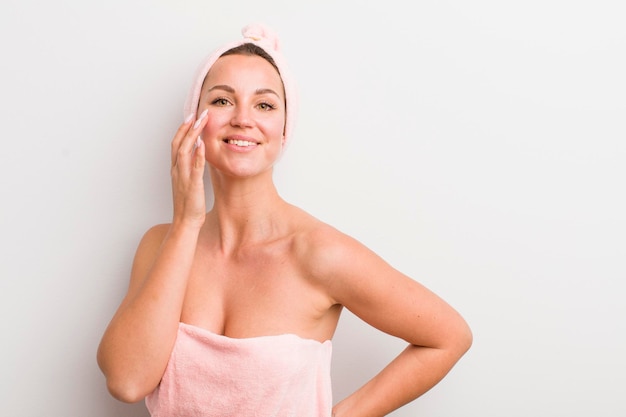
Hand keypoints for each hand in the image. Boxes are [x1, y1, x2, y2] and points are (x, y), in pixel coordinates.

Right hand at [170, 109, 208, 228]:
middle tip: (197, 113)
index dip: (183, 129)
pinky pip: (194, 168)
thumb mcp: (189, 181)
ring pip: (184, 151)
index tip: (191, 116)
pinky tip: (202, 145)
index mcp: (176, 169)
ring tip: (201, 122)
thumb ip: (191, 167)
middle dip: (187, 126)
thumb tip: (199, 154)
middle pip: (179, 143)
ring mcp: (183, 177)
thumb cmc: (189, 204)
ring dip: (192, 135)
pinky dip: (197, 155)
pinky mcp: (193, 185)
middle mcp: (177, 170)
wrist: (185, 222)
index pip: (177, 143)